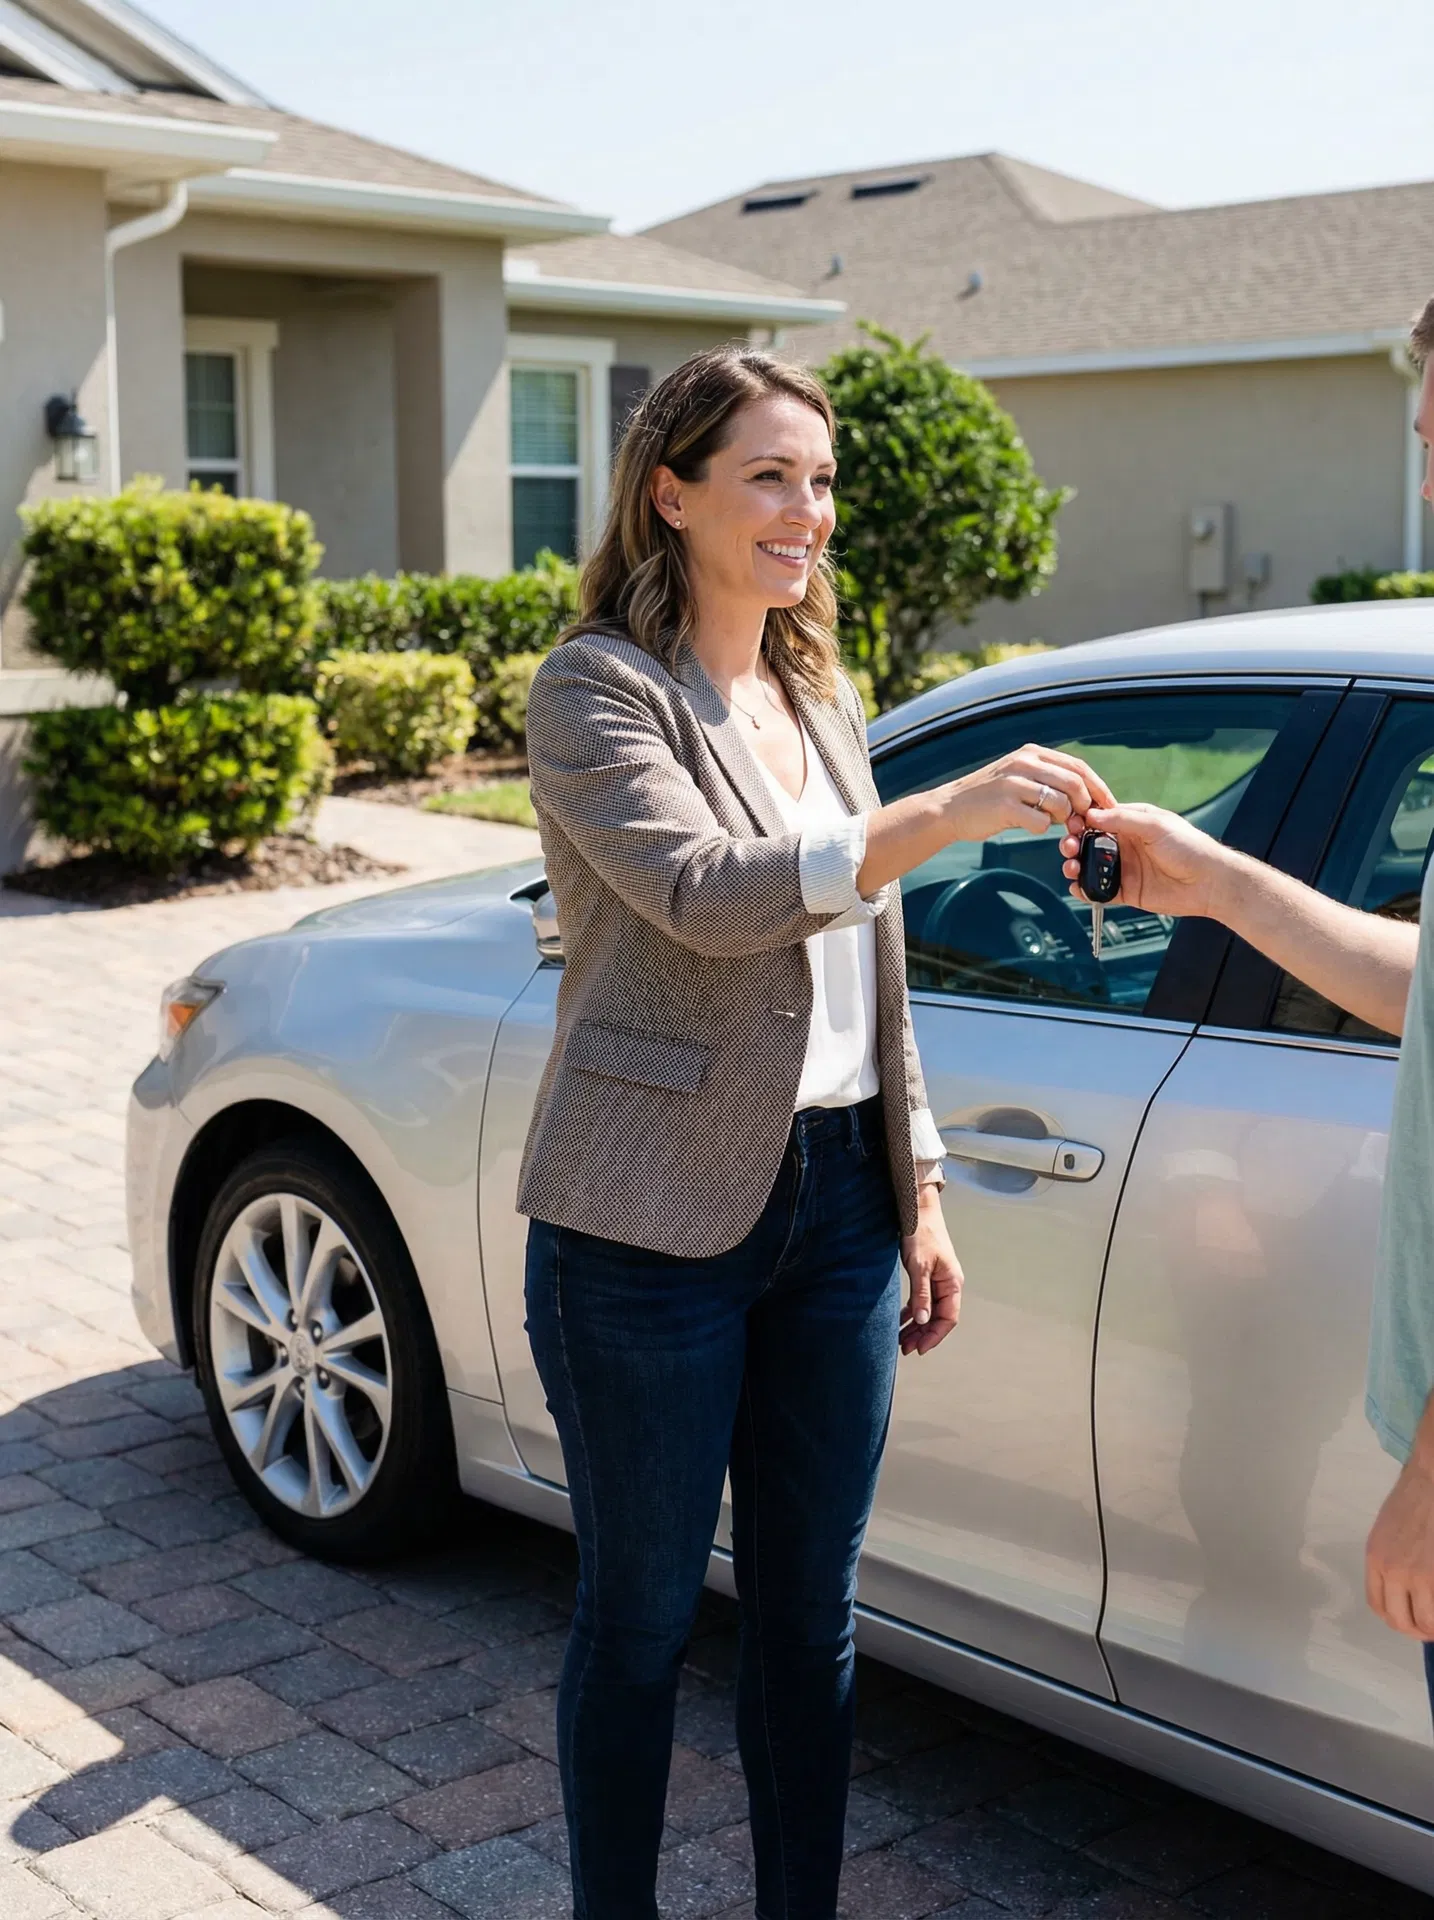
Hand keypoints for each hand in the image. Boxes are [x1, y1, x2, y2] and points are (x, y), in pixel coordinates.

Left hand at [899, 1187, 962, 1356]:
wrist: (918, 1209)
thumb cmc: (921, 1234)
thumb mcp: (919, 1266)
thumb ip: (921, 1294)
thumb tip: (922, 1320)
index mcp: (952, 1283)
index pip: (948, 1318)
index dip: (934, 1336)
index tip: (919, 1349)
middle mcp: (948, 1284)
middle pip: (938, 1317)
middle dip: (923, 1335)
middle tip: (905, 1349)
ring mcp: (938, 1280)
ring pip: (929, 1310)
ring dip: (916, 1326)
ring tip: (901, 1340)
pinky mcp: (927, 1275)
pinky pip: (922, 1300)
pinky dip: (912, 1311)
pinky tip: (901, 1321)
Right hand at [945, 745, 1115, 843]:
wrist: (949, 809)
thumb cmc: (989, 799)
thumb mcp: (1019, 778)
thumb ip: (1049, 782)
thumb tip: (1086, 800)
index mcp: (1032, 753)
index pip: (1078, 767)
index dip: (1099, 788)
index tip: (1109, 807)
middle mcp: (1024, 762)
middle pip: (1075, 783)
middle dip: (1087, 806)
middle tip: (1084, 823)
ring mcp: (1014, 783)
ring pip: (1062, 802)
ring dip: (1065, 819)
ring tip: (1056, 826)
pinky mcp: (1005, 805)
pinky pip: (1041, 822)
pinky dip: (1042, 828)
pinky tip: (1030, 826)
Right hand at [1060, 802, 1232, 919]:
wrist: (1210, 883)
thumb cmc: (1190, 847)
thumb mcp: (1155, 825)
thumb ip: (1122, 819)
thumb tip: (1092, 814)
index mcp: (1132, 823)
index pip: (1099, 818)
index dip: (1081, 820)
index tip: (1070, 824)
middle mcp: (1126, 844)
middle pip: (1090, 843)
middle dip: (1074, 844)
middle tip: (1069, 848)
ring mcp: (1126, 868)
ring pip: (1091, 866)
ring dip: (1076, 866)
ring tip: (1072, 868)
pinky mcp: (1127, 891)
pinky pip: (1100, 890)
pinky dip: (1086, 890)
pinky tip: (1078, 887)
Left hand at [1367, 1457, 1433, 1637]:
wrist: (1432, 1475)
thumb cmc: (1417, 1498)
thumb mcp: (1390, 1530)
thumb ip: (1392, 1560)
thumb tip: (1405, 1589)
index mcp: (1376, 1558)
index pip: (1378, 1605)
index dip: (1398, 1619)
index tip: (1412, 1620)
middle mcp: (1392, 1570)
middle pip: (1400, 1621)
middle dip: (1418, 1631)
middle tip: (1431, 1629)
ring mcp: (1419, 1575)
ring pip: (1426, 1622)